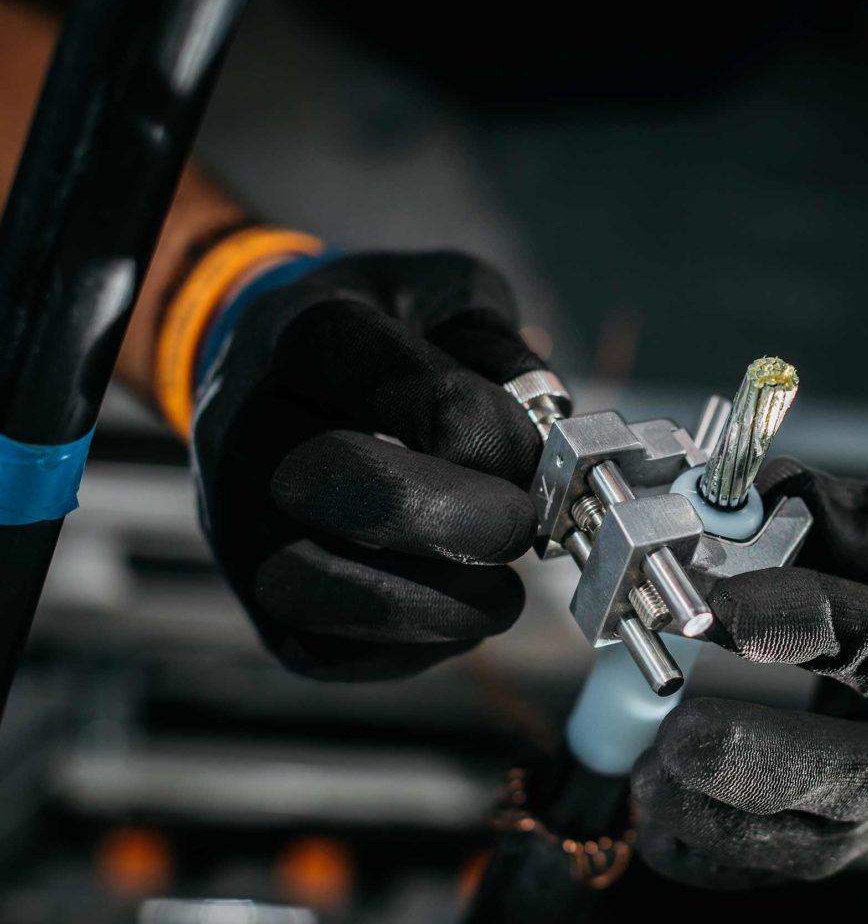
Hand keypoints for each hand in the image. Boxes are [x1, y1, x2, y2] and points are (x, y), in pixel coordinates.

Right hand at [190, 251, 544, 680]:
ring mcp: (239, 526)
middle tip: (522, 527)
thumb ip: (504, 353)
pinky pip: (332, 650)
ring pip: (326, 590)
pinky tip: (452, 606)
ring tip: (499, 588)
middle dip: (470, 523)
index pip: (408, 388)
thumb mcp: (449, 300)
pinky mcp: (255, 606)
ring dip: (444, 603)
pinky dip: (413, 646)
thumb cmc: (384, 340)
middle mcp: (254, 432)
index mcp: (312, 338)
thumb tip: (545, 441)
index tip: (534, 452)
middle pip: (359, 492)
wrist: (265, 373)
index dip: (493, 432)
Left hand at [634, 451, 867, 886]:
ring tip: (654, 775)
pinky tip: (665, 824)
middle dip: (756, 763)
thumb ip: (851, 516)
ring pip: (827, 840)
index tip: (712, 599)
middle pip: (863, 780)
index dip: (797, 629)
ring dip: (727, 820)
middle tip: (675, 736)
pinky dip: (729, 850)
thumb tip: (747, 506)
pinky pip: (807, 851)